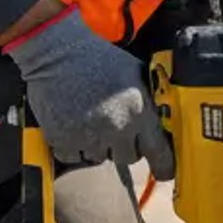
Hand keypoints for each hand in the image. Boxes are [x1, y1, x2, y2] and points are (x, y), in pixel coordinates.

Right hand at [4, 7, 174, 179]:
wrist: (57, 52)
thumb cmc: (97, 58)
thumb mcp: (135, 73)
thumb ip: (149, 100)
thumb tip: (161, 121)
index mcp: (139, 112)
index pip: (160, 153)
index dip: (164, 165)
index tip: (164, 171)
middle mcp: (116, 129)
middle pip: (128, 158)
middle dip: (124, 146)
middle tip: (114, 126)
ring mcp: (89, 136)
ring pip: (100, 158)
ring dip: (97, 144)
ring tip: (90, 119)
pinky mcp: (63, 140)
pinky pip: (74, 156)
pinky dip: (72, 145)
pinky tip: (73, 123)